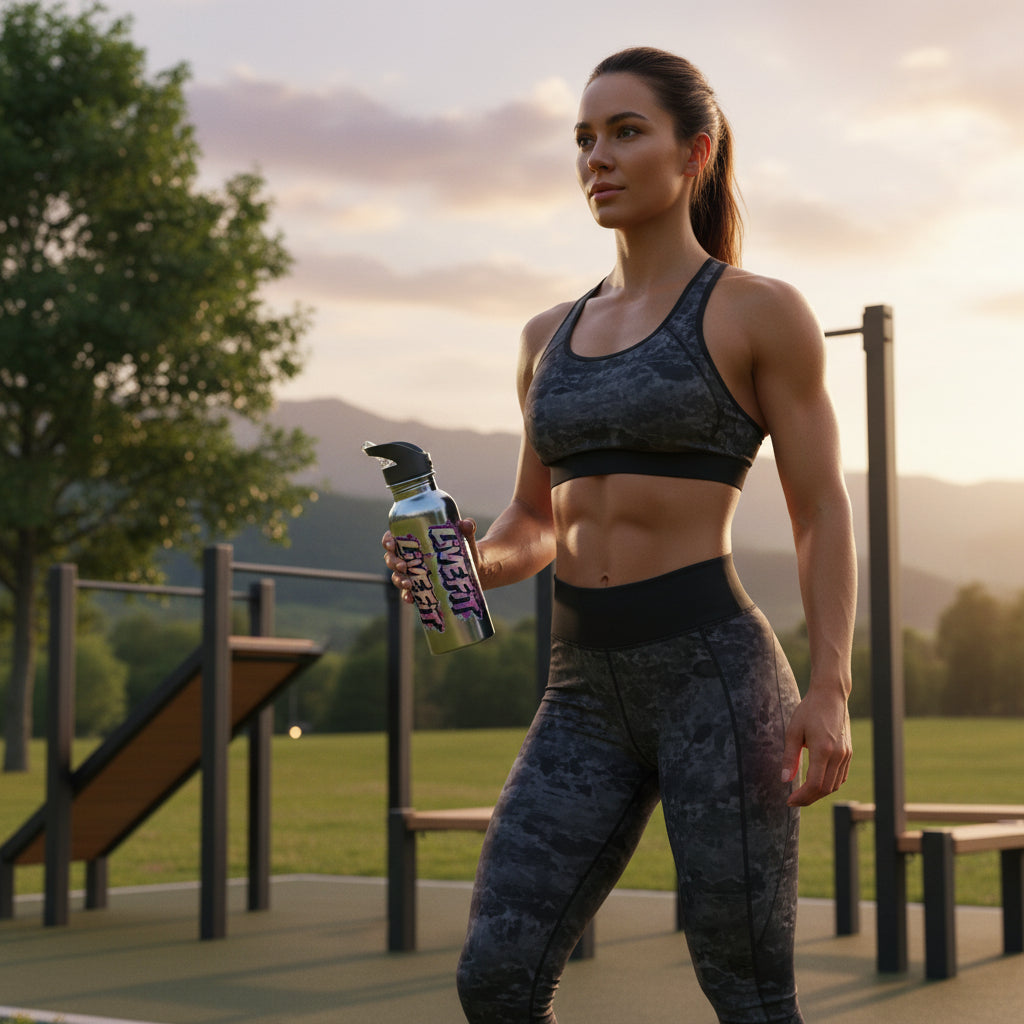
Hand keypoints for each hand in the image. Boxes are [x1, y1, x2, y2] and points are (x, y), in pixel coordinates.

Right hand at [382, 518, 478, 603]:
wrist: (474, 569)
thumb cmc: (463, 548)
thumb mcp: (464, 537)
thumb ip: (466, 528)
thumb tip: (466, 523)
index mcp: (413, 541)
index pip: (393, 538)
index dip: (387, 540)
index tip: (391, 544)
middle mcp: (409, 557)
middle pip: (391, 558)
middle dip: (393, 562)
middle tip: (403, 566)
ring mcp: (413, 573)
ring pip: (397, 576)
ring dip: (398, 580)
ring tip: (408, 583)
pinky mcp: (420, 588)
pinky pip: (408, 593)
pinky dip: (407, 596)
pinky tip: (410, 598)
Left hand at [780, 688, 851, 806]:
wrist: (831, 696)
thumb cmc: (808, 711)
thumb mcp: (793, 731)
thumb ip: (790, 757)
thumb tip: (784, 780)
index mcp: (823, 750)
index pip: (814, 784)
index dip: (801, 797)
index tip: (789, 800)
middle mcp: (838, 755)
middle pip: (825, 789)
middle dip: (808, 798)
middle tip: (793, 800)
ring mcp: (846, 755)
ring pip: (835, 785)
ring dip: (818, 793)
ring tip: (802, 793)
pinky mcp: (849, 753)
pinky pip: (841, 777)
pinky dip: (829, 784)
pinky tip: (816, 783)